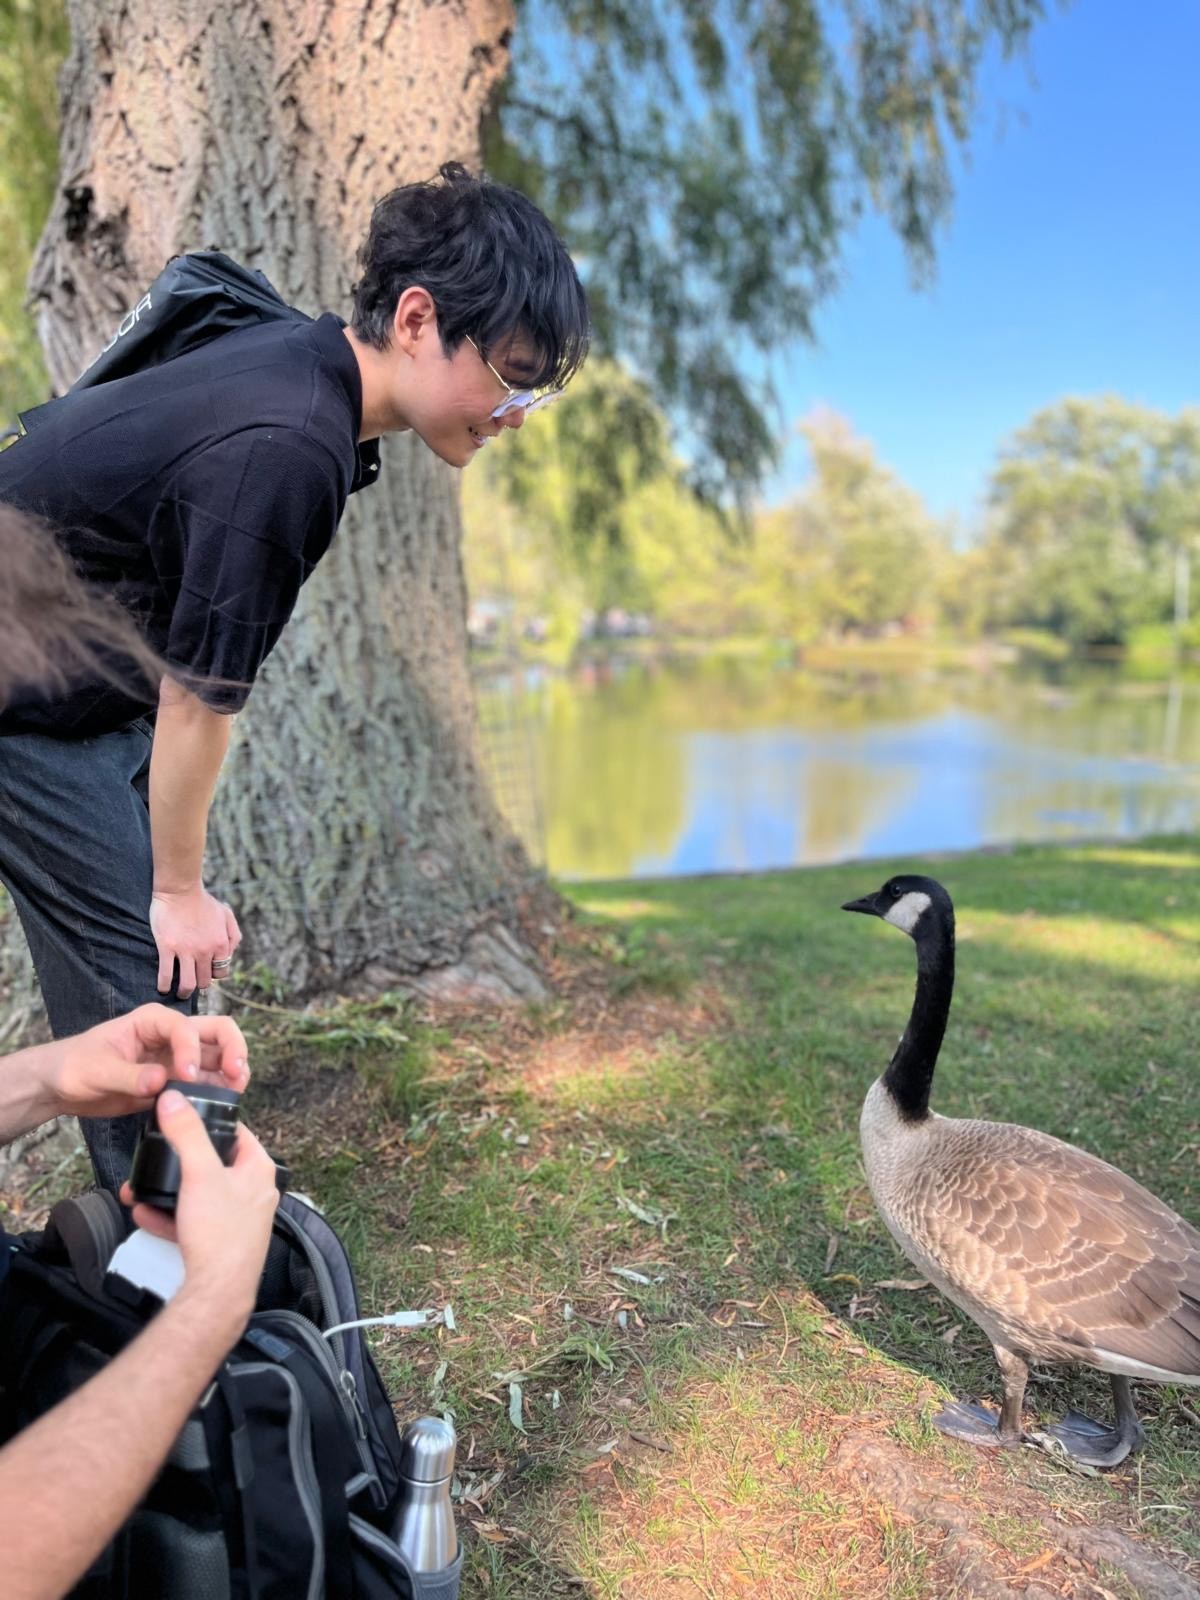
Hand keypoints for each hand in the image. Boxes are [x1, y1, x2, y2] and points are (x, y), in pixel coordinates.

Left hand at [49, 1005, 249, 1119]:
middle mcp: (171, 1036)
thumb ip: (130, 1076)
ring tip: (236, 1092)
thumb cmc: (75, 1066)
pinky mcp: (174, 1081)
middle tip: (237, 1074)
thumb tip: (161, 1082)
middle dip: (233, 1049)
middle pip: (217, 1031)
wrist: (61, 1086)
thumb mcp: (97, 1071)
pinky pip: (204, 1083)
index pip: (186, 1028)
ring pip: (216, 1057)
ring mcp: (176, 1059)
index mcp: (152, 1022)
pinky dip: (217, 1091)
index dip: (192, 1051)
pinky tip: (220, 1104)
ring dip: (231, 1071)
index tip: (187, 1077)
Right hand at [120, 1091, 277, 1324]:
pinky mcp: (223, 1241)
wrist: (217, 1291)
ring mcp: (240, 1218)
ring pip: (200, 1194)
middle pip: (214, 1164)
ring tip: (138, 1189)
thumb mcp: (199, 1173)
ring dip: (169, 1191)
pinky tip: (144, 1214)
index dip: (210, 1123)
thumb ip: (186, 1134)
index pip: (237, 1132)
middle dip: (179, 1163)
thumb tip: (174, 1101)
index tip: (185, 1120)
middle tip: (157, 1158)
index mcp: (258, 1169)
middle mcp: (254, 1192)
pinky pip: (194, 1221)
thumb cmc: (220, 1234)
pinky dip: (171, 1217)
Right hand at [150, 886, 240, 997]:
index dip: (214, 975)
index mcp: (221, 944)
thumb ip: (233, 935)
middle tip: (191, 984)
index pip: (221, 973)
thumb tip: (230, 955)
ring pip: (187, 984)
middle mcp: (205, 951)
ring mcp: (186, 951)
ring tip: (180, 993)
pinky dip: (164, 986)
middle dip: (199, 985)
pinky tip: (163, 988)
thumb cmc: (203, 902)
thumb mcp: (226, 915)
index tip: (205, 973)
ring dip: (184, 993)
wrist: (180, 890)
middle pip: (204, 981)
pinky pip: (166, 975)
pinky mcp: (167, 948)